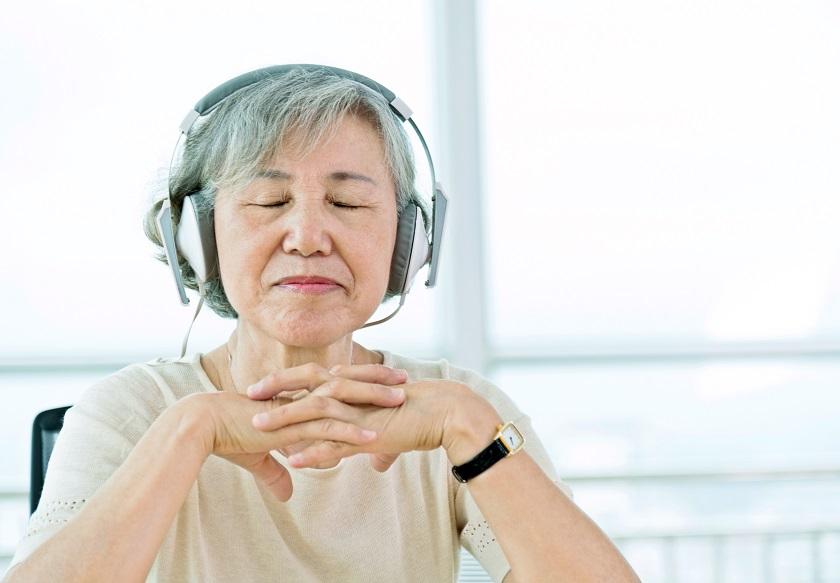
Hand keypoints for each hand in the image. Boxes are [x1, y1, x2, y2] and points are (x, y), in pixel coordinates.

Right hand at [196, 362, 407, 501]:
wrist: (204, 427)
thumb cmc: (228, 436)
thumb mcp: (258, 458)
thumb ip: (276, 472)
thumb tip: (285, 494)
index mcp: (296, 395)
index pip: (336, 381)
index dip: (361, 378)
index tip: (385, 378)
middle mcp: (300, 395)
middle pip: (346, 381)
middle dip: (376, 379)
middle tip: (404, 380)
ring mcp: (297, 408)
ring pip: (343, 399)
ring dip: (372, 400)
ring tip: (399, 402)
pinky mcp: (290, 425)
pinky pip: (327, 426)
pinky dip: (351, 431)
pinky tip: (373, 437)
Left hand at [251, 370, 470, 470]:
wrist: (446, 413)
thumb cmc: (422, 416)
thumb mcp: (394, 427)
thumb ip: (378, 442)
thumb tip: (375, 462)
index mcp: (354, 386)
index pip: (313, 377)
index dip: (285, 380)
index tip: (261, 386)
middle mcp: (353, 394)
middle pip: (306, 386)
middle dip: (275, 389)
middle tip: (248, 395)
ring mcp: (360, 413)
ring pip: (314, 413)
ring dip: (285, 420)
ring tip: (258, 428)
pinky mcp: (370, 433)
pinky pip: (336, 443)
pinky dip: (313, 452)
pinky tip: (294, 461)